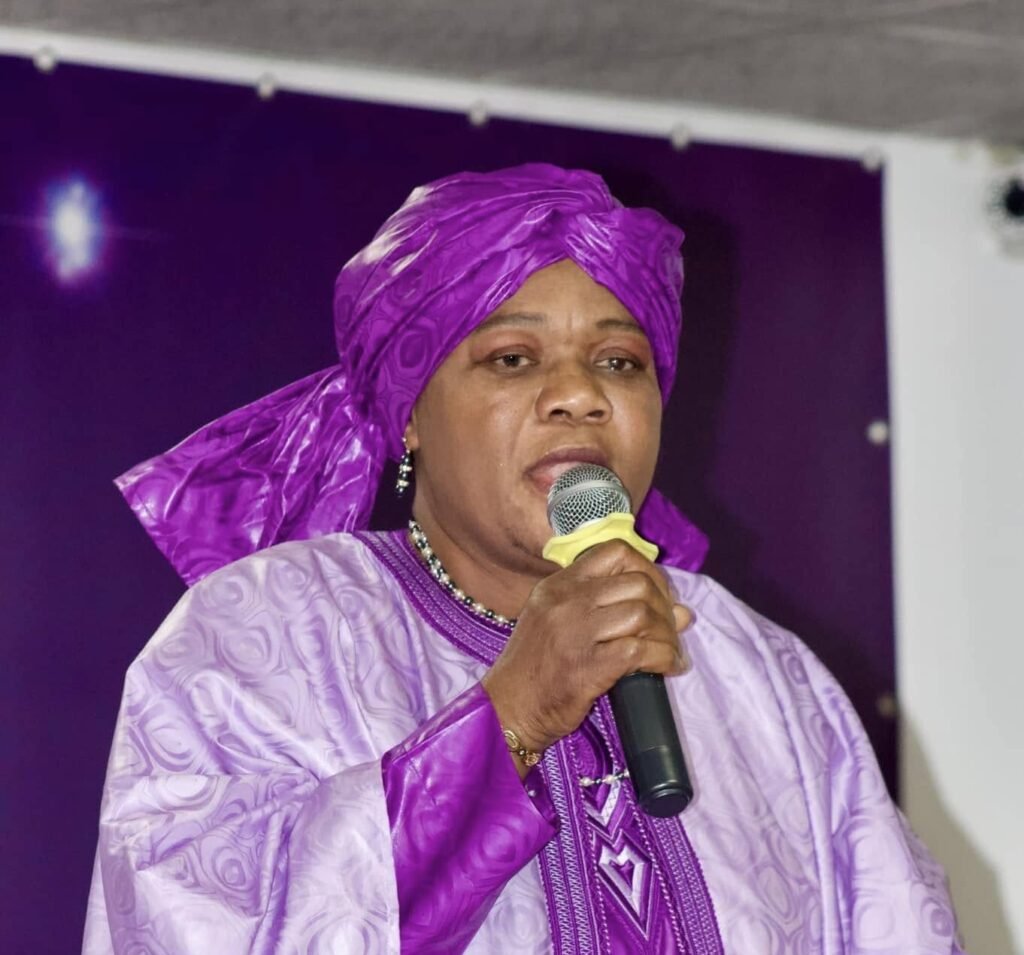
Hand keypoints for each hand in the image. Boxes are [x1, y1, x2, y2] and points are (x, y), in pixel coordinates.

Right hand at [481, 539, 692, 776]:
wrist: (507, 711)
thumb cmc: (535, 670)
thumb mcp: (557, 622)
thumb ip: (609, 608)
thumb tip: (683, 610)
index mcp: (557, 585)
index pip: (615, 552)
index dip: (648, 570)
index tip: (657, 596)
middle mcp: (565, 601)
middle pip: (636, 583)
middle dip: (664, 605)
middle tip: (669, 629)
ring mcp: (574, 633)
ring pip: (642, 613)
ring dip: (667, 634)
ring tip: (669, 651)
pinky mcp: (586, 667)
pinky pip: (641, 650)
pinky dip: (664, 658)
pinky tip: (667, 668)